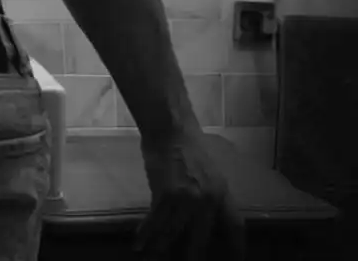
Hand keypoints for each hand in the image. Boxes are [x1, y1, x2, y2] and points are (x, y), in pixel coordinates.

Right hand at [136, 129, 246, 259]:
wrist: (169, 126)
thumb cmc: (188, 144)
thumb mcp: (210, 172)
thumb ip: (209, 196)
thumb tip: (204, 218)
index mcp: (222, 193)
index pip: (234, 229)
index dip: (235, 249)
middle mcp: (207, 201)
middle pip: (200, 240)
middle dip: (192, 257)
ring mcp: (186, 199)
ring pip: (173, 233)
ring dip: (162, 248)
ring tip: (154, 257)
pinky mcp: (165, 194)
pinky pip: (156, 221)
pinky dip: (146, 234)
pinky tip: (139, 243)